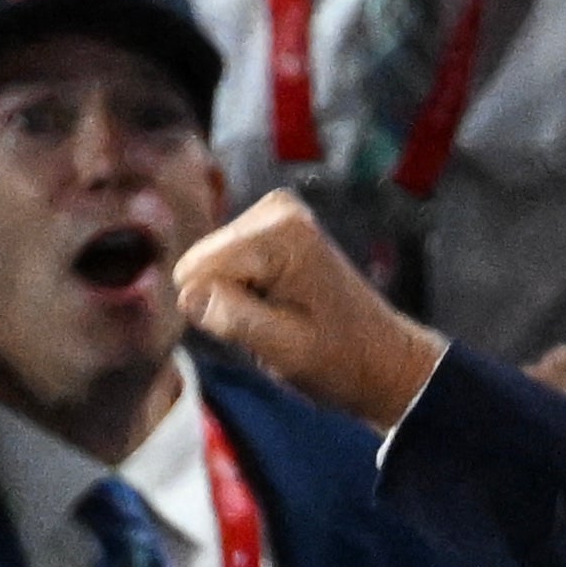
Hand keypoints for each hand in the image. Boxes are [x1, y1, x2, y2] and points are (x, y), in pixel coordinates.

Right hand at [172, 193, 443, 436]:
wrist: (378, 354)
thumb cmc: (337, 357)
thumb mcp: (284, 350)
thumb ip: (234, 319)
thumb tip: (188, 296)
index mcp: (283, 235)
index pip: (198, 272)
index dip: (218, 311)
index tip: (260, 327)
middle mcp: (277, 209)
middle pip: (200, 263)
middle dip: (225, 300)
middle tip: (271, 320)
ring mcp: (275, 211)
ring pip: (207, 264)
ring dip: (235, 297)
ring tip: (278, 311)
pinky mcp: (271, 221)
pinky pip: (222, 260)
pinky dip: (243, 287)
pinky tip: (277, 298)